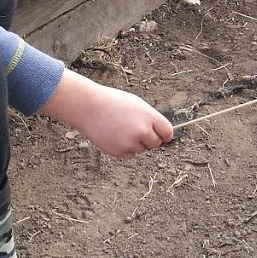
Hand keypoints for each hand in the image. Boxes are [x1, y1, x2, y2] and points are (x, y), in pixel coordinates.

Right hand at [41, 72, 173, 157]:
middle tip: (137, 130)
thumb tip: (161, 134)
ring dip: (135, 143)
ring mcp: (131, 143)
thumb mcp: (137, 105)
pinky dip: (125, 148)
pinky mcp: (119, 152)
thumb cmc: (113, 103)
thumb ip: (150, 119)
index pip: (167, 132)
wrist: (89, 107)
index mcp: (149, 117)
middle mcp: (142, 131)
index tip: (162, 135)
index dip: (164, 134)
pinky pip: (129, 154)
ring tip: (121, 129)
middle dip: (150, 139)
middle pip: (156, 143)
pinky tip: (115, 136)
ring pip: (141, 149)